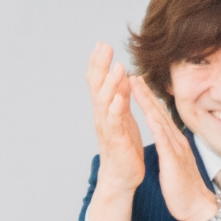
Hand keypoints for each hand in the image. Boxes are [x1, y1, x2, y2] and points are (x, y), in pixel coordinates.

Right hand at [87, 43, 144, 191]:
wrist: (122, 177)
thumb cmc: (124, 146)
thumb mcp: (124, 117)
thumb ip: (121, 97)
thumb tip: (123, 77)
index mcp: (105, 109)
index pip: (99, 81)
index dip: (99, 63)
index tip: (102, 44)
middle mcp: (102, 116)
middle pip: (97, 86)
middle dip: (100, 66)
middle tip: (104, 46)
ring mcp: (107, 128)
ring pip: (104, 101)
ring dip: (110, 83)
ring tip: (117, 67)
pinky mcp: (116, 140)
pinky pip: (114, 122)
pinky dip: (116, 108)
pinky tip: (120, 97)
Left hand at [136, 87, 220, 220]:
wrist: (198, 208)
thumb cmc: (186, 191)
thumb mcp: (177, 165)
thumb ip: (172, 151)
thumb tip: (168, 143)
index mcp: (175, 143)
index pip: (160, 117)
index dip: (148, 100)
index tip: (137, 85)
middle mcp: (177, 142)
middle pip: (159, 113)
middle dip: (145, 93)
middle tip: (133, 75)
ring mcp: (176, 149)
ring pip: (159, 120)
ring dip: (147, 102)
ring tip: (135, 86)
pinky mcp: (174, 160)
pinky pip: (163, 140)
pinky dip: (155, 125)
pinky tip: (148, 113)